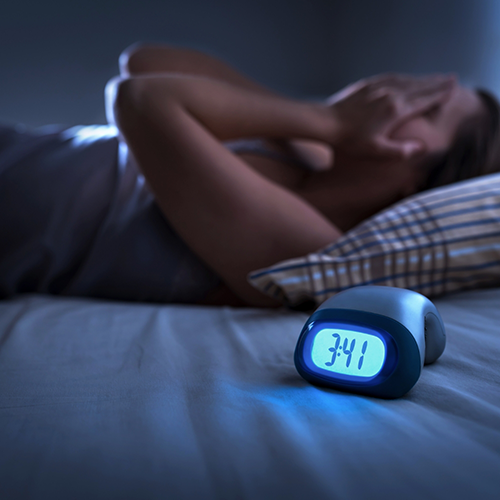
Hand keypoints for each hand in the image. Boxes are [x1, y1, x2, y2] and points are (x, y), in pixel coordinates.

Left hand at [325, 73, 456, 159]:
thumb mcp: (376, 151)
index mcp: (396, 110)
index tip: (453, 89)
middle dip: (436, 82)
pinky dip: (404, 77)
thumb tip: (421, 149)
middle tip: (451, 78)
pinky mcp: (367, 84)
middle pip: (420, 86)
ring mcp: (379, 86)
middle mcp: (391, 94)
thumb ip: (400, 151)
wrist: (326, 122)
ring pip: (407, 80)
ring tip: (435, 77)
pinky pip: (392, 77)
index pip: (424, 100)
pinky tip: (407, 78)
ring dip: (423, 78)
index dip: (440, 95)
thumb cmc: (350, 140)